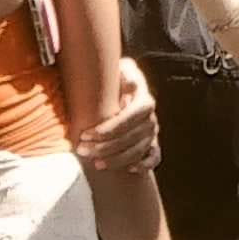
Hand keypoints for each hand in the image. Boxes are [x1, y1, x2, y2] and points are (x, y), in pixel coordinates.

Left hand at [72, 58, 162, 174]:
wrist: (126, 89)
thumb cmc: (117, 80)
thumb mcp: (120, 69)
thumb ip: (122, 71)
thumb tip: (127, 81)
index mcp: (144, 100)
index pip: (130, 117)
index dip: (109, 128)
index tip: (86, 134)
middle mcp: (151, 117)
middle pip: (132, 137)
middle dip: (106, 147)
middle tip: (84, 151)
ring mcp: (153, 133)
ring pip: (139, 151)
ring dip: (117, 160)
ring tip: (96, 163)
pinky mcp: (153, 145)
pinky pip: (154, 158)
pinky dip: (143, 165)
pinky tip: (128, 169)